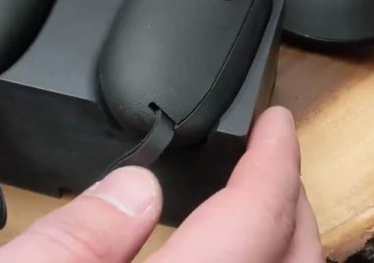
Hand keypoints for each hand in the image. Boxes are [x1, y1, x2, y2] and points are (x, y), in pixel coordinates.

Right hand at [0, 107, 323, 262]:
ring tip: (261, 200)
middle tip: (275, 157)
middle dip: (296, 201)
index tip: (278, 123)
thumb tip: (137, 186)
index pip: (256, 220)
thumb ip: (77, 237)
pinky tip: (226, 255)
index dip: (276, 162)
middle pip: (296, 259)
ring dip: (286, 240)